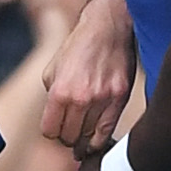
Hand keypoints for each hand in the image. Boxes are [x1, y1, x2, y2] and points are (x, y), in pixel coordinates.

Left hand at [39, 0, 133, 155]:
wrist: (107, 28)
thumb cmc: (78, 47)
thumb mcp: (53, 70)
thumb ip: (51, 98)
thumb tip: (56, 121)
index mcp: (60, 91)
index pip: (50, 131)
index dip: (51, 132)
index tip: (55, 128)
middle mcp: (81, 98)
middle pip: (69, 138)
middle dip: (67, 137)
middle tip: (70, 131)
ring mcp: (103, 100)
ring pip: (89, 137)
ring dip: (83, 139)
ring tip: (82, 135)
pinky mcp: (120, 99)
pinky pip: (108, 132)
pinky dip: (99, 141)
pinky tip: (95, 142)